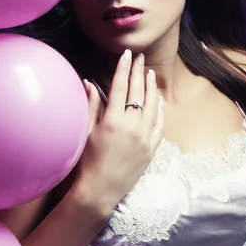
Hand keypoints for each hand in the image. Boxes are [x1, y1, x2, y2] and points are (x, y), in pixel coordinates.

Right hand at [73, 49, 163, 216]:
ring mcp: (144, 137)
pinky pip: (159, 123)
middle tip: (140, 57)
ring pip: (152, 105)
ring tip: (149, 73)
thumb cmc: (87, 161)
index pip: (120, 86)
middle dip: (138, 71)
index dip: (124, 68)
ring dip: (151, 87)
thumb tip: (90, 82)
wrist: (100, 190)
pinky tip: (158, 99)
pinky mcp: (151, 148)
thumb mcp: (85, 131)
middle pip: (137, 91)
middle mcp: (132, 126)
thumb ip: (91, 104)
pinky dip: (159, 109)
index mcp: (113, 120)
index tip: (127, 55)